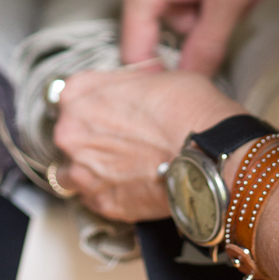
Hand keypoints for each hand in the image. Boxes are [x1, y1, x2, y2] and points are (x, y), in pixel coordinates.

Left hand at [53, 67, 243, 220]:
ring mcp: (82, 170)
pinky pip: (91, 197)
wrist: (210, 154)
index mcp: (78, 93)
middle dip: (90, 136)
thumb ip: (125, 85)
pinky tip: (130, 184)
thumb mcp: (155, 76)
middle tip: (121, 138)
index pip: (70, 94)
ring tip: (122, 165)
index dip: (93, 101)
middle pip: (68, 133)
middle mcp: (70, 131)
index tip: (107, 108)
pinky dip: (106, 192)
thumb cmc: (189, 110)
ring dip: (90, 167)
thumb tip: (126, 90)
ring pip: (72, 170)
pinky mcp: (99, 203)